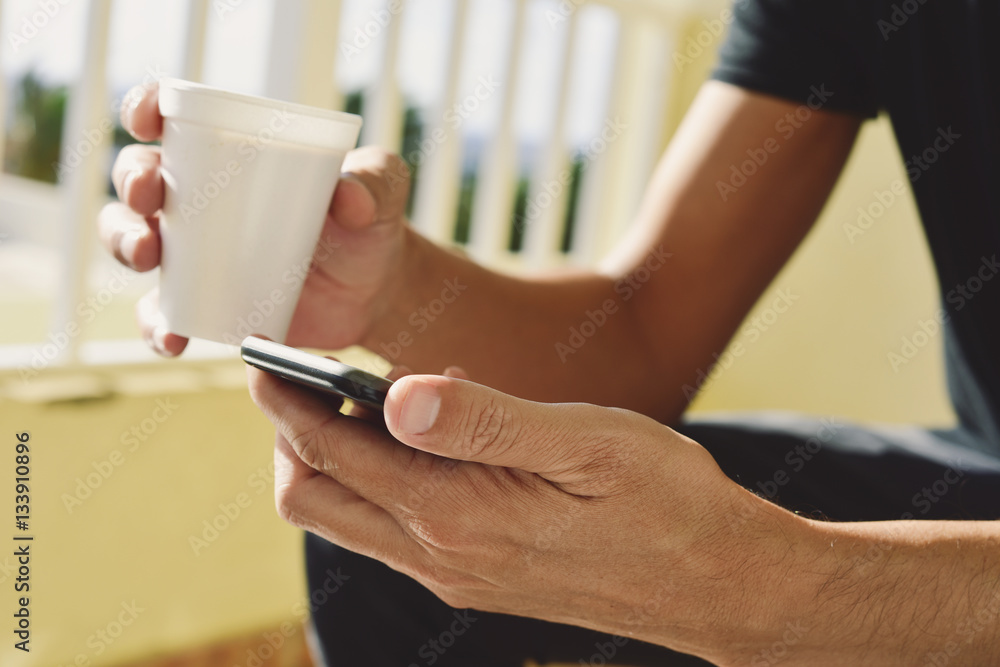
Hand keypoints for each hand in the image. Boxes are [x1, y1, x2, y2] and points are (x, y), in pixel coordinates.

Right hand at [98, 81, 414, 355]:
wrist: (377, 290)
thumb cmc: (372, 224)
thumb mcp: (383, 191)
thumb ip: (374, 182)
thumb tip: (348, 196)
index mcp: (234, 153)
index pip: (175, 118)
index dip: (146, 109)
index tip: (149, 121)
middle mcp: (201, 199)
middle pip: (140, 179)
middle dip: (132, 184)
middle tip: (151, 200)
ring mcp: (197, 254)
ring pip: (135, 241)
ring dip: (125, 243)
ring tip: (148, 256)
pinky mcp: (205, 303)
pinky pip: (164, 314)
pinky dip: (158, 326)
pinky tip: (172, 337)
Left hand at [247, 366, 811, 663]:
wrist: (716, 582)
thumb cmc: (663, 499)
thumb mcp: (582, 441)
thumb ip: (483, 421)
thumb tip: (393, 394)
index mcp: (458, 513)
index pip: (333, 451)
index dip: (288, 402)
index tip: (263, 358)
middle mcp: (441, 555)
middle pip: (317, 496)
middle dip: (291, 436)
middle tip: (301, 377)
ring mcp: (455, 574)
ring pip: (349, 519)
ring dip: (333, 461)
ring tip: (357, 402)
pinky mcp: (475, 579)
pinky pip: (393, 532)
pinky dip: (378, 484)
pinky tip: (420, 443)